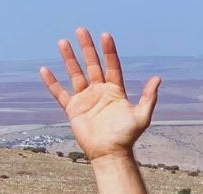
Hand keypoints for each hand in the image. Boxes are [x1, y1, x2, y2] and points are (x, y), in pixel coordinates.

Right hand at [40, 29, 159, 161]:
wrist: (110, 154)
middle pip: (92, 65)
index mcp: (115, 92)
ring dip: (69, 59)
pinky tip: (44, 70)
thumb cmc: (127, 137)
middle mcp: (100, 92)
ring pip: (76, 74)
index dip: (109, 51)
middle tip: (82, 30)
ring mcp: (86, 100)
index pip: (111, 66)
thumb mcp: (141, 116)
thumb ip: (148, 97)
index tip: (105, 36)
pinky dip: (52, 83)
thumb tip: (157, 78)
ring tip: (63, 42)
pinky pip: (60, 94)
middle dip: (87, 48)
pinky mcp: (73, 109)